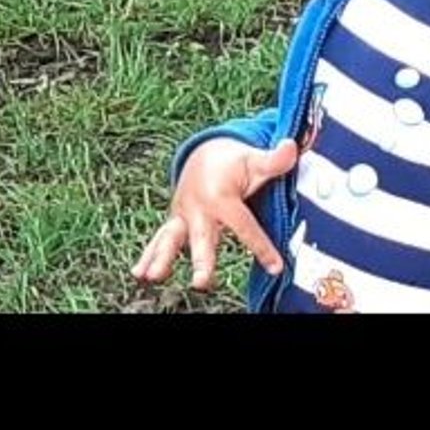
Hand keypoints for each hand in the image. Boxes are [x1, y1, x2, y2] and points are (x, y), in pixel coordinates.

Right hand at [132, 136, 298, 291]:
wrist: (205, 154)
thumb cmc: (235, 163)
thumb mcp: (255, 161)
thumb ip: (274, 160)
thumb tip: (291, 147)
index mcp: (222, 197)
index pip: (245, 226)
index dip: (261, 246)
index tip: (275, 266)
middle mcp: (200, 208)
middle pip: (202, 237)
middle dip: (201, 260)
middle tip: (202, 282)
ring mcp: (184, 216)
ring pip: (172, 239)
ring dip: (162, 258)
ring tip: (152, 277)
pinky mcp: (176, 222)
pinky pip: (160, 240)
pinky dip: (148, 255)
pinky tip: (139, 273)